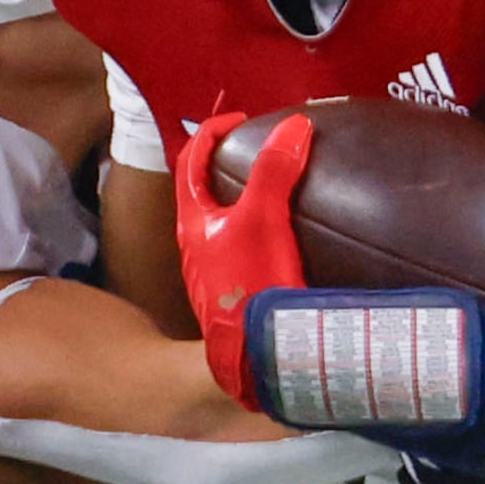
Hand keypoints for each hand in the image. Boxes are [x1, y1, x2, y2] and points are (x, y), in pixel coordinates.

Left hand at [173, 111, 312, 407]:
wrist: (251, 364)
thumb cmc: (248, 290)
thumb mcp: (262, 222)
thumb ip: (274, 171)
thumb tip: (294, 125)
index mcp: (193, 221)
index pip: (190, 160)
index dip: (212, 130)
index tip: (244, 118)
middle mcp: (198, 246)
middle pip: (205, 190)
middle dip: (231, 162)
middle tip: (267, 147)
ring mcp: (216, 272)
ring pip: (226, 221)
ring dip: (248, 196)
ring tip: (285, 185)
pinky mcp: (240, 295)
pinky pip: (246, 248)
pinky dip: (264, 229)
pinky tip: (294, 237)